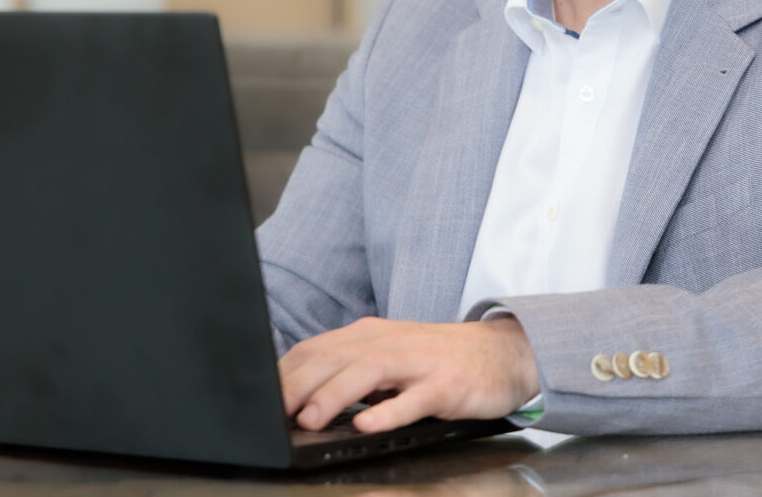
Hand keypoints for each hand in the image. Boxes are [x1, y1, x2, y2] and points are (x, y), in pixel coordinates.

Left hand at [280, 315, 539, 432]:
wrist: (502, 353)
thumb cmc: (437, 360)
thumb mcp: (388, 359)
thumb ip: (349, 373)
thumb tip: (299, 398)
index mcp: (369, 337)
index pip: (316, 350)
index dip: (285, 373)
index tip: (259, 398)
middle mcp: (390, 343)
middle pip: (335, 358)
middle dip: (299, 385)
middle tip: (273, 412)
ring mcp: (419, 362)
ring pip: (368, 372)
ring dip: (335, 396)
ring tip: (311, 419)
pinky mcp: (447, 384)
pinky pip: (415, 398)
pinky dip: (389, 411)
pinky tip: (368, 424)